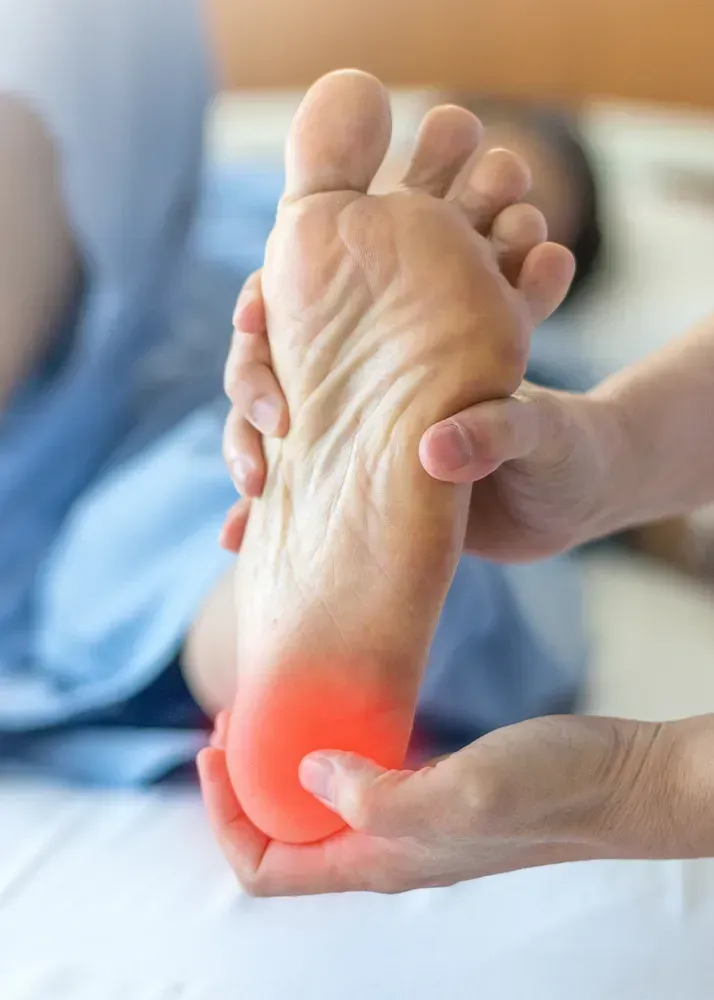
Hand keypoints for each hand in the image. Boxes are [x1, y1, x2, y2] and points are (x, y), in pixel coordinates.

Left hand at [198, 712, 709, 896]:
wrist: (621, 781)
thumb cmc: (550, 790)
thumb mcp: (462, 792)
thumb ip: (378, 795)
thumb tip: (305, 774)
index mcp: (379, 861)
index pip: (266, 869)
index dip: (224, 816)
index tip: (213, 747)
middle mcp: (386, 850)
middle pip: (282, 838)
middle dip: (242, 786)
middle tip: (234, 717)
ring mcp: (411, 820)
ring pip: (318, 809)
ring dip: (283, 767)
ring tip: (271, 709)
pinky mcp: (434, 789)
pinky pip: (359, 780)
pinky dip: (330, 750)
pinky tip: (338, 709)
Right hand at [220, 272, 623, 560]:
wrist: (576, 497)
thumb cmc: (570, 447)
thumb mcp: (545, 433)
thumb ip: (502, 430)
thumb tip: (433, 452)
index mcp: (411, 342)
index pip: (321, 296)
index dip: (273, 299)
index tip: (253, 317)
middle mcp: (372, 376)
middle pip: (280, 358)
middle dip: (251, 386)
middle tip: (260, 440)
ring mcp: (358, 427)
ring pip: (278, 428)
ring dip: (248, 457)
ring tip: (240, 519)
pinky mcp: (360, 478)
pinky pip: (299, 488)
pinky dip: (268, 515)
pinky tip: (242, 542)